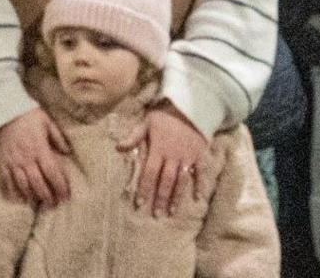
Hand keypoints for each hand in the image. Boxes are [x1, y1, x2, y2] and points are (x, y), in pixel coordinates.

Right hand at [0, 108, 71, 209]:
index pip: (52, 171)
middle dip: (47, 196)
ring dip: (31, 197)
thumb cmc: (27, 116)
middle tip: (53, 205)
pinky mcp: (2, 163)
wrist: (3, 112)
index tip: (66, 196)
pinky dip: (13, 192)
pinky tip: (19, 200)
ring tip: (38, 205)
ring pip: (23, 185)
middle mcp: (26, 158)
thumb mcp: (46, 121)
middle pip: (38, 182)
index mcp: (39, 148)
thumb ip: (58, 137)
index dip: (60, 186)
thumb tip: (68, 152)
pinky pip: (7, 181)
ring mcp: (13, 162)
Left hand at [116, 102, 208, 217]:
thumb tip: (117, 148)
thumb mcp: (147, 122)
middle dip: (160, 198)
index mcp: (159, 149)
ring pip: (182, 180)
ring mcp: (188, 156)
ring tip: (172, 212)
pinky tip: (198, 198)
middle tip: (157, 215)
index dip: (144, 188)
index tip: (140, 203)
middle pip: (165, 181)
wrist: (191, 104)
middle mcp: (173, 155)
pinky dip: (201, 185)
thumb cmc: (166, 115)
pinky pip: (202, 172)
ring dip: (177, 197)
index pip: (149, 173)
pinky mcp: (201, 155)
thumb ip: (133, 136)